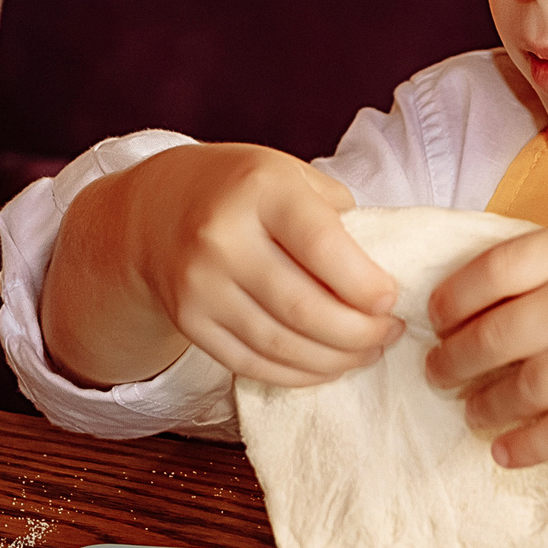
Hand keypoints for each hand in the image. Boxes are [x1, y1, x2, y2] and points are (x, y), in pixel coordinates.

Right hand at [64, 143, 401, 388]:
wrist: (155, 210)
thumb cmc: (242, 190)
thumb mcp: (289, 174)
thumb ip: (335, 213)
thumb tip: (381, 272)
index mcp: (259, 189)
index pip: (321, 246)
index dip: (365, 285)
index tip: (392, 301)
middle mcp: (222, 236)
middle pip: (304, 308)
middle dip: (360, 333)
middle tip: (389, 334)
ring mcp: (199, 283)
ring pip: (280, 343)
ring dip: (335, 359)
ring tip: (366, 352)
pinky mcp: (188, 320)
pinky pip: (252, 362)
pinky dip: (297, 373)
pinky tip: (325, 366)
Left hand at [427, 220, 547, 465]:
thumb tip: (491, 289)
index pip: (487, 272)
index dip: (450, 300)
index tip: (435, 317)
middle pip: (490, 337)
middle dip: (452, 361)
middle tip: (437, 373)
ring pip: (518, 389)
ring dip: (483, 405)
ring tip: (471, 411)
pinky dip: (523, 446)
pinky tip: (504, 451)